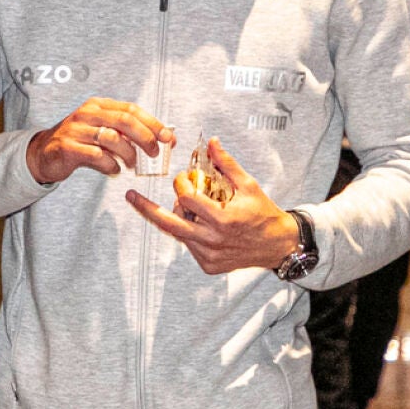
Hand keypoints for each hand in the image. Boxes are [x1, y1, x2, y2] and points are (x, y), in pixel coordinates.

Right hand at [25, 98, 169, 184]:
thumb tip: (162, 138)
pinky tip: (113, 170)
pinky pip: (97, 156)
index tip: (168, 138)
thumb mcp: (102, 129)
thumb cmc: (79, 141)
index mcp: (98, 106)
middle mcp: (87, 114)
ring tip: (131, 164)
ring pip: (112, 138)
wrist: (43, 153)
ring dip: (128, 154)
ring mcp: (76, 130)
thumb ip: (127, 131)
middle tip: (154, 153)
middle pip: (125, 121)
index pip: (131, 109)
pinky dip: (110, 165)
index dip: (153, 123)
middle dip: (145, 138)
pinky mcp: (67, 148)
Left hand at [125, 138, 298, 274]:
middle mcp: (213, 240)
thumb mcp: (249, 186)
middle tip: (131, 197)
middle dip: (146, 208)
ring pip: (179, 233)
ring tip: (189, 206)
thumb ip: (227, 165)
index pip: (187, 198)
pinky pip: (189, 245)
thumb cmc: (264, 215)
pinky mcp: (208, 265)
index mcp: (222, 219)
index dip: (182, 183)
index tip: (185, 177)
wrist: (279, 245)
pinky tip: (201, 224)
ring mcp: (209, 255)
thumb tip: (212, 143)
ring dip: (178, 216)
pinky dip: (189, 232)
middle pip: (170, 222)